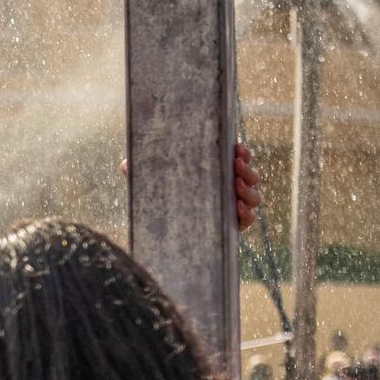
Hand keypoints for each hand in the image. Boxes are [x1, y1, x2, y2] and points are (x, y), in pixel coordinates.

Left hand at [113, 140, 263, 231]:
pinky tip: (237, 209)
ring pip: (254, 198)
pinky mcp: (231, 226)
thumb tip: (125, 165)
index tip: (237, 149)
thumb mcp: (150, 181)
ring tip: (237, 186)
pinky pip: (247, 220)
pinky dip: (247, 214)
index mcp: (216, 171)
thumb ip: (139, 171)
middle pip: (251, 177)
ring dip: (249, 190)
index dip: (243, 154)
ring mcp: (232, 207)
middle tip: (236, 166)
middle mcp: (228, 188)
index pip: (237, 159)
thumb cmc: (161, 196)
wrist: (163, 231)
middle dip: (247, 170)